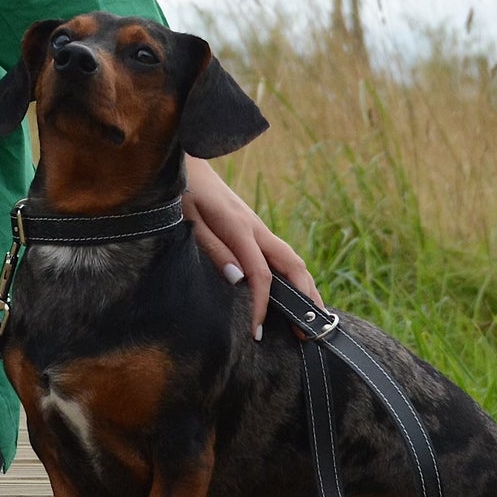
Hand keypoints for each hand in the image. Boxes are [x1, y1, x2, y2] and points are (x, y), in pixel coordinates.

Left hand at [182, 156, 322, 339]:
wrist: (187, 162)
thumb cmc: (184, 192)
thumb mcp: (190, 221)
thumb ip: (214, 249)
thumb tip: (238, 279)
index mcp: (239, 228)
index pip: (261, 275)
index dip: (262, 305)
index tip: (258, 332)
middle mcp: (256, 228)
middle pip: (292, 265)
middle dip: (304, 299)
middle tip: (308, 333)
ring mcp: (258, 226)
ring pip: (292, 259)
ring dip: (306, 288)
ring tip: (311, 318)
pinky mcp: (254, 227)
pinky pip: (281, 255)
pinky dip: (294, 276)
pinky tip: (293, 292)